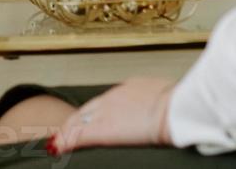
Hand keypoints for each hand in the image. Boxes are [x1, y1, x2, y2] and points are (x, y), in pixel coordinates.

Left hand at [47, 77, 174, 153]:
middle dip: (74, 121)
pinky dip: (67, 142)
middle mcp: (113, 97)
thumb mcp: (163, 97)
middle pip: (86, 110)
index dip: (92, 112)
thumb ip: (152, 102)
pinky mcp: (102, 130)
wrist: (174, 109)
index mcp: (129, 88)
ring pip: (79, 122)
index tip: (86, 119)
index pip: (103, 102)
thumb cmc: (177, 105)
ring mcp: (106, 113)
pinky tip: (58, 147)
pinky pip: (79, 136)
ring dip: (68, 132)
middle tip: (64, 132)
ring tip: (58, 141)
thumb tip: (160, 107)